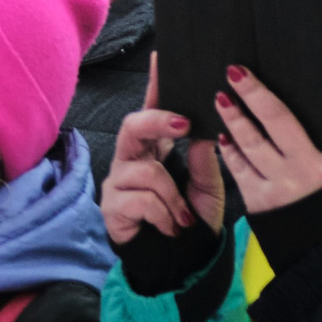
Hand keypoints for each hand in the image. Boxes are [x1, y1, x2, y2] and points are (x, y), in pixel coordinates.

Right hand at [102, 57, 223, 246]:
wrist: (179, 263)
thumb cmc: (191, 221)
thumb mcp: (208, 188)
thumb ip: (204, 160)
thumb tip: (203, 132)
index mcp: (156, 149)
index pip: (153, 110)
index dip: (155, 85)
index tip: (162, 58)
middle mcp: (132, 159)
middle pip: (132, 125)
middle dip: (157, 122)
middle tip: (183, 124)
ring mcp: (119, 181)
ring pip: (145, 170)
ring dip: (172, 195)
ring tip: (184, 217)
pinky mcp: (112, 205)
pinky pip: (142, 200)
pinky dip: (164, 214)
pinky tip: (171, 227)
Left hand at [215, 65, 321, 213]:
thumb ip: (316, 135)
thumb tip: (290, 95)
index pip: (287, 119)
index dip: (261, 95)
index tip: (241, 73)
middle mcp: (300, 173)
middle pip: (266, 128)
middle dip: (246, 99)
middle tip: (229, 76)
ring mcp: (276, 188)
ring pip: (247, 148)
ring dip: (232, 121)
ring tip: (220, 100)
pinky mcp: (257, 201)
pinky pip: (238, 169)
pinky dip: (229, 150)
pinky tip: (221, 135)